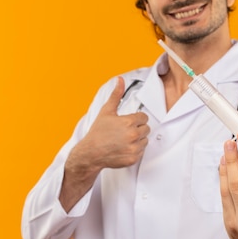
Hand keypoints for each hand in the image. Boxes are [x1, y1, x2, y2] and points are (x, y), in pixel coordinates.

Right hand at [60, 77, 149, 211]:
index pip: (144, 117)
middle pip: (146, 128)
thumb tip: (120, 80)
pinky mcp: (133, 158)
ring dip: (138, 139)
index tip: (128, 122)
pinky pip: (141, 151)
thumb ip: (116, 95)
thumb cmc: (98, 132)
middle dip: (138, 128)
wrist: (91, 153)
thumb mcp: (106, 111)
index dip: (136, 119)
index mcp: (129, 122)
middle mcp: (133, 135)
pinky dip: (135, 150)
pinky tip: (124, 147)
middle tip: (125, 131)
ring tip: (124, 139)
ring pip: (145, 140)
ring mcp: (133, 148)